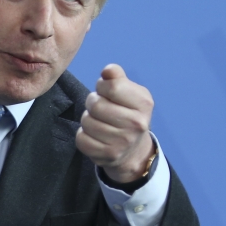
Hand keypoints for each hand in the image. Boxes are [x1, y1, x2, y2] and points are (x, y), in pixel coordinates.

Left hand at [75, 64, 155, 182]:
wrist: (133, 150)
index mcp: (144, 103)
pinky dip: (84, 135)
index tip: (106, 91)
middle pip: (96, 105)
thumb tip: (108, 70)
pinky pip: (81, 139)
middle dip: (92, 103)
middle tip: (99, 108)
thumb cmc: (127, 114)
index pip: (112, 86)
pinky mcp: (108, 155)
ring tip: (98, 121)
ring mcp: (122, 142)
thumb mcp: (129, 93)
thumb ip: (117, 78)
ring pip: (86, 122)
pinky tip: (95, 135)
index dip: (102, 86)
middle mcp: (136, 124)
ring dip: (88, 119)